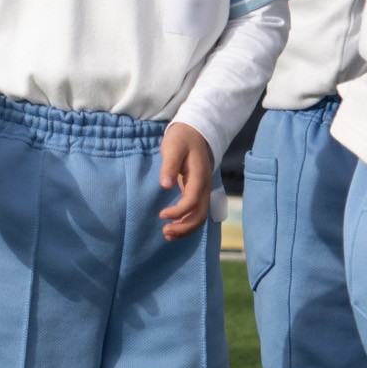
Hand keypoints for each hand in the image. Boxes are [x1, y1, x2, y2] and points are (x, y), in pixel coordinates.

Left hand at [159, 123, 214, 239]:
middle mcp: (205, 187)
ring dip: (186, 228)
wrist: (195, 132)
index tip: (161, 215)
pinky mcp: (198, 192)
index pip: (192, 201)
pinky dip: (187, 222)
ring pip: (200, 216)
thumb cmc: (182, 139)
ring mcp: (204, 190)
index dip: (178, 211)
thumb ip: (169, 166)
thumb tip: (165, 185)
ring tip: (168, 235)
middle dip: (184, 227)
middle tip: (165, 232)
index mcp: (199, 177)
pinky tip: (174, 226)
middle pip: (200, 215)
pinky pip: (197, 212)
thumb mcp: (172, 147)